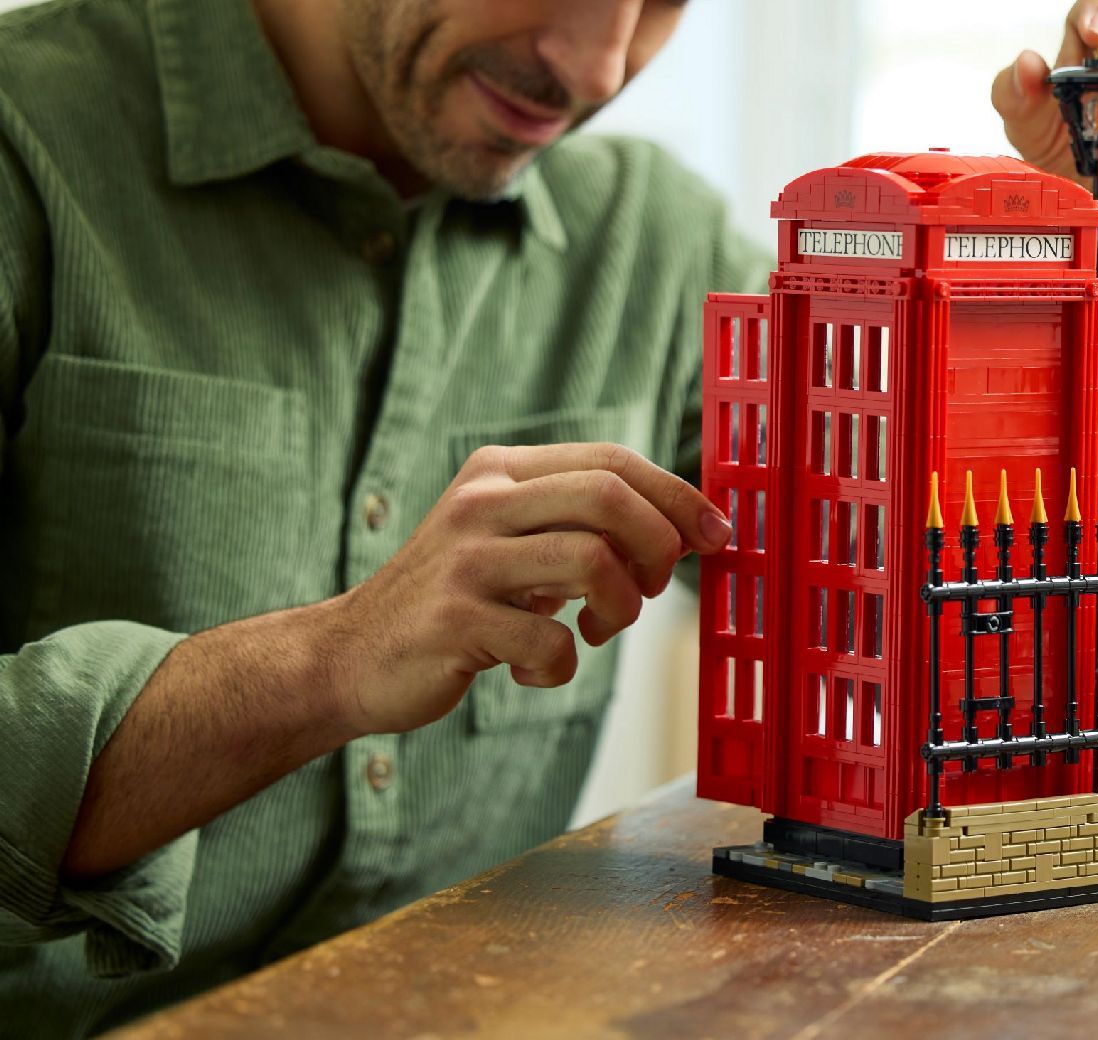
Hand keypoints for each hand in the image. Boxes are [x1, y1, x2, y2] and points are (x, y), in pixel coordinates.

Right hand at [318, 442, 732, 734]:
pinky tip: (532, 670)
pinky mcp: (453, 621)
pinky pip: (550, 642)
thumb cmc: (457, 600)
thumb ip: (584, 526)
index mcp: (501, 472)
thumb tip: (685, 528)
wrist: (350, 656)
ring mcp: (464, 560)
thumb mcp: (514, 542)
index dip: (678, 496)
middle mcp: (481, 502)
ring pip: (591, 561)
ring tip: (594, 632)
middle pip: (609, 497)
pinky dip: (559, 668)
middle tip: (650, 591)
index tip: (716, 535)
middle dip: (657, 548)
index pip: (613, 460)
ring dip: (619, 610)